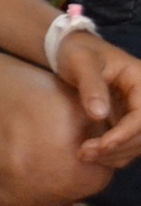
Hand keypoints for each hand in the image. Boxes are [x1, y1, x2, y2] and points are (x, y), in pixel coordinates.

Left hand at [55, 33, 140, 167]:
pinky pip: (129, 144)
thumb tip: (99, 115)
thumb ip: (91, 86)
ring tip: (84, 156)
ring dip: (115, 155)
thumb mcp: (80, 63)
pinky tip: (92, 155)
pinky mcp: (127, 120)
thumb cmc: (76, 52)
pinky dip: (114, 154)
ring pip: (138, 143)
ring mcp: (137, 110)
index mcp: (140, 80)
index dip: (125, 134)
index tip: (102, 146)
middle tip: (85, 153)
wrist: (72, 50)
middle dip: (117, 148)